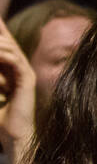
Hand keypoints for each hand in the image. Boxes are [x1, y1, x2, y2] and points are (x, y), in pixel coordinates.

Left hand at [0, 15, 35, 159]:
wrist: (14, 134)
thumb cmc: (0, 116)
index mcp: (11, 68)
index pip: (4, 43)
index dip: (0, 29)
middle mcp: (20, 67)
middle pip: (6, 40)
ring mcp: (25, 72)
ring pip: (9, 47)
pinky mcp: (26, 79)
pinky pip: (14, 59)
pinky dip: (1, 54)